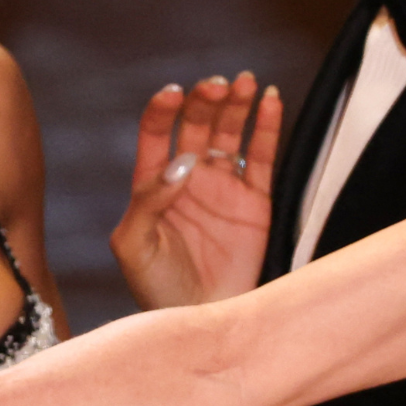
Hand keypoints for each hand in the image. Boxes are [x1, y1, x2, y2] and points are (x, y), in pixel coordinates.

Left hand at [110, 73, 280, 309]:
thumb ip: (147, 201)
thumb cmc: (157, 289)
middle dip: (205, 101)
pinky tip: (272, 101)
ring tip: (244, 83)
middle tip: (215, 87)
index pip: (155, 133)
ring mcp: (222, 186)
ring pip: (230, 132)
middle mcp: (188, 178)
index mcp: (152, 184)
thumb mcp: (134, 246)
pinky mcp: (255, 200)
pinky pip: (262, 155)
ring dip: (236, 104)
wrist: (200, 322)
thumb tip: (178, 164)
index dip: (163, 110)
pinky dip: (269, 126)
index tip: (173, 94)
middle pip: (196, 124)